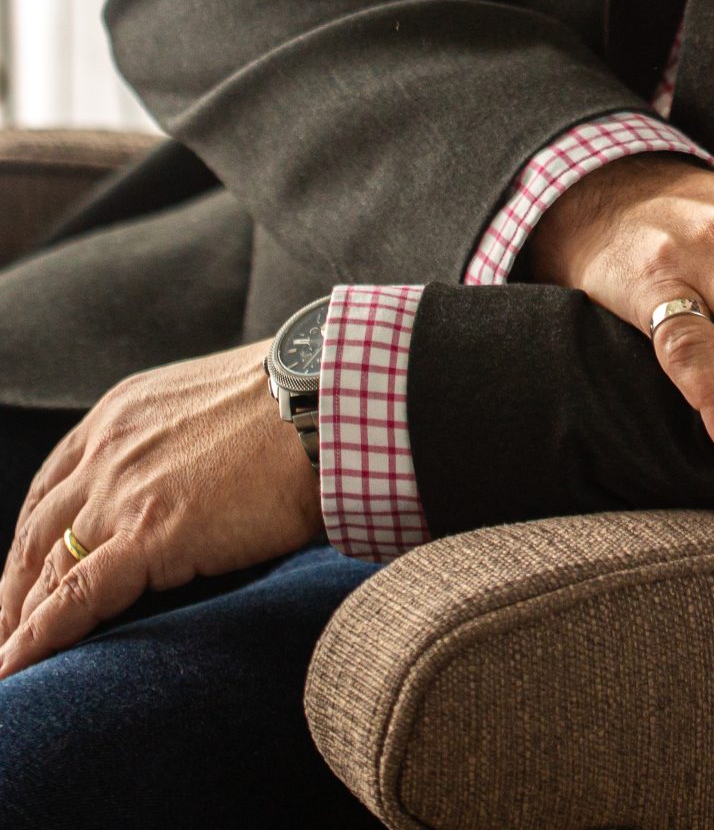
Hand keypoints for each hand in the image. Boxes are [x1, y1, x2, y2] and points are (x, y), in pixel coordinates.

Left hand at [0, 342, 322, 678]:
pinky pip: (74, 600)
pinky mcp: (147, 535)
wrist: (325, 401)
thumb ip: (186, 437)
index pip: (54, 486)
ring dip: (19, 621)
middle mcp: (107, 449)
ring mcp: (122, 492)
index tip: (28, 574)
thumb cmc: (297, 403)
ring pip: (45, 569)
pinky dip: (37, 640)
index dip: (36, 536)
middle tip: (7, 631)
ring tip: (10, 661)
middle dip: (15, 587)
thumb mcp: (214, 404)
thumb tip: (202, 472)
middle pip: (36, 532)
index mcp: (122, 413)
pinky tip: (16, 669)